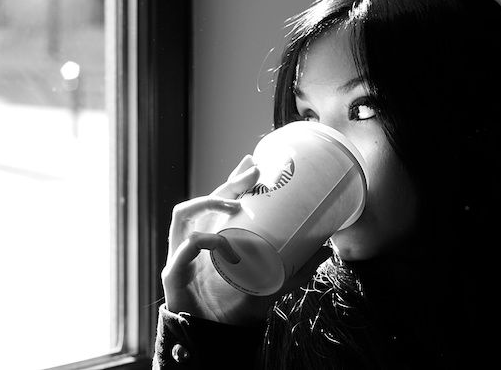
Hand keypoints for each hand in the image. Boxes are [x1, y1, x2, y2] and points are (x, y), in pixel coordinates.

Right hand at [161, 155, 332, 325]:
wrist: (215, 337)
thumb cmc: (236, 308)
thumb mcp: (272, 283)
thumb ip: (296, 269)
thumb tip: (327, 250)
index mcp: (216, 237)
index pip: (222, 201)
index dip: (234, 179)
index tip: (254, 163)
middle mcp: (195, 240)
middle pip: (205, 200)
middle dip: (227, 183)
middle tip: (252, 172)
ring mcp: (181, 254)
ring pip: (184, 214)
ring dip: (207, 203)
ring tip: (234, 203)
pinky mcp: (173, 272)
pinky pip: (183, 248)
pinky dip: (199, 241)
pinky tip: (216, 240)